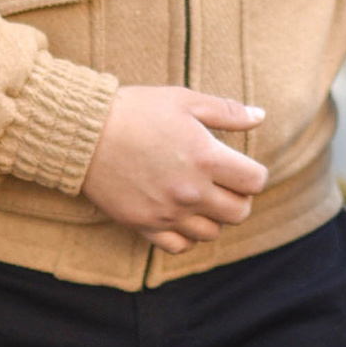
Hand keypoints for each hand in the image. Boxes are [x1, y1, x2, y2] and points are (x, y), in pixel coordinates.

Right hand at [82, 85, 269, 254]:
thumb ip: (227, 111)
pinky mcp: (144, 225)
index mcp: (207, 158)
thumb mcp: (185, 100)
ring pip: (211, 233)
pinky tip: (180, 215)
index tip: (240, 167)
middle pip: (239, 212)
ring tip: (199, 197)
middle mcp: (191, 191)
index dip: (253, 174)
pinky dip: (186, 235)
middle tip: (222, 184)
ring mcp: (167, 212)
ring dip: (212, 217)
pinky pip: (179, 246)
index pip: (255, 182)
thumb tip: (260, 116)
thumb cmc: (136, 110)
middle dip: (238, 198)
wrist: (85, 132)